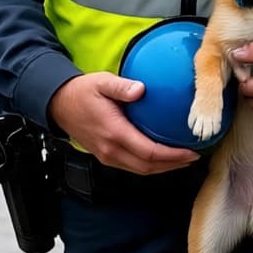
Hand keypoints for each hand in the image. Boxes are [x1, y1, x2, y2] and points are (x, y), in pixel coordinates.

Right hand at [49, 72, 198, 174]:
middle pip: (149, 167)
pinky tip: (163, 158)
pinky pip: (133, 167)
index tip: (191, 152)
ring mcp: (108, 156)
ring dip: (164, 168)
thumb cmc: (81, 92)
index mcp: (114, 133)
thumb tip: (141, 89)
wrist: (58, 105)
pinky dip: (151, 165)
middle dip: (174, 165)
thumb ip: (122, 86)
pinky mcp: (106, 156)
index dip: (173, 156)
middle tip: (194, 157)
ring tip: (183, 160)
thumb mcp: (102, 82)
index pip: (150, 152)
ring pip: (141, 170)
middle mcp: (111, 150)